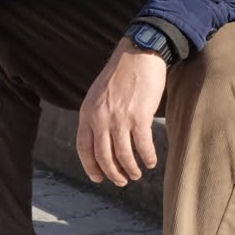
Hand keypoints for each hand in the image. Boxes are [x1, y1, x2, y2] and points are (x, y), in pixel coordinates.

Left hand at [77, 45, 165, 185]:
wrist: (139, 53)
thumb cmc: (121, 73)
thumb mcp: (98, 94)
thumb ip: (96, 115)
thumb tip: (102, 139)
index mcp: (87, 113)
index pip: (84, 148)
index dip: (91, 167)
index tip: (99, 178)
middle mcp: (100, 119)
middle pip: (104, 157)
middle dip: (113, 174)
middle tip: (121, 181)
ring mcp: (120, 119)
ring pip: (123, 156)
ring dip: (131, 169)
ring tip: (136, 174)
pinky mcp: (139, 117)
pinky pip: (143, 146)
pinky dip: (147, 157)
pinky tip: (151, 162)